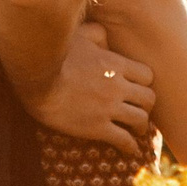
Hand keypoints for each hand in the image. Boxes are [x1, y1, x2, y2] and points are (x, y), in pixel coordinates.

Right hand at [20, 22, 153, 158]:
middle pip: (149, 98)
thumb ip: (97, 34)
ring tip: (137, 132)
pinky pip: (123, 140)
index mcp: (115, 64)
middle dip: (147, 105)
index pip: (147, 75)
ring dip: (141, 127)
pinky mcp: (97, 127)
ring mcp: (108, 108)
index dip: (144, 83)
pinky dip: (130, 147)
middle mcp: (118, 86)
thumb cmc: (54, 54)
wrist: (37, 78)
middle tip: (140, 110)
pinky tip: (129, 151)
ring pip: (140, 120)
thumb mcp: (79, 35)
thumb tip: (105, 37)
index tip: (138, 88)